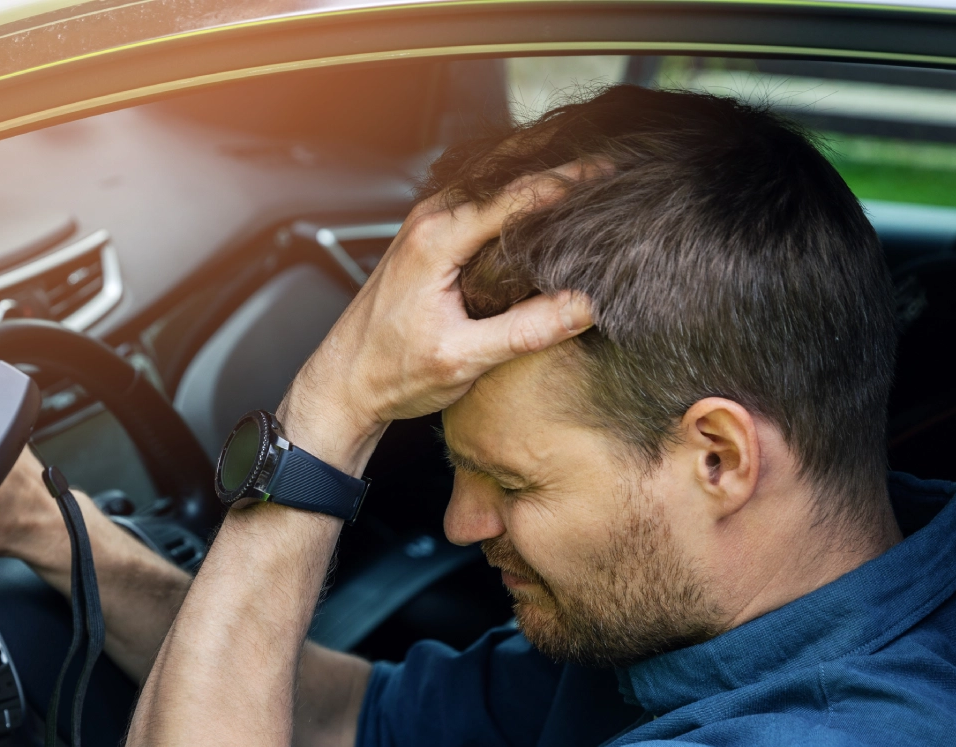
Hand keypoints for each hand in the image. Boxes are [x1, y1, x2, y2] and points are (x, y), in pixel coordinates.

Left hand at [282, 167, 596, 467]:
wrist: (342, 383)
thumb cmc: (389, 373)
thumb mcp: (463, 359)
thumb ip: (524, 331)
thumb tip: (585, 305)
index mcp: (436, 240)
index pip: (516, 195)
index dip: (570, 180)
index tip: (613, 171)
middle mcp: (429, 219)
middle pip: (505, 169)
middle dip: (559, 156)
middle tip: (613, 154)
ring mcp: (426, 223)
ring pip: (492, 179)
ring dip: (538, 166)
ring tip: (591, 166)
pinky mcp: (428, 236)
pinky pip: (480, 197)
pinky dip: (516, 189)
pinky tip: (545, 196)